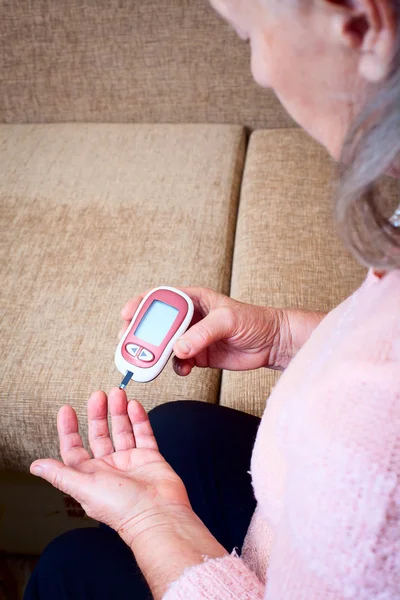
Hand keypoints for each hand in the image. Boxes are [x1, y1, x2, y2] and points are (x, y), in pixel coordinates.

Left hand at [30, 389, 190, 546]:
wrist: (158, 514)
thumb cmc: (122, 508)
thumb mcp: (85, 488)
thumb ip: (61, 474)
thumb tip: (35, 466)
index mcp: (90, 476)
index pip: (74, 449)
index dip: (69, 430)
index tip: (67, 411)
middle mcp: (109, 467)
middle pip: (99, 434)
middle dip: (98, 414)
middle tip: (98, 396)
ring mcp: (130, 461)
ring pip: (121, 430)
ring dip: (118, 411)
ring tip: (118, 394)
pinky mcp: (149, 457)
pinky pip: (143, 433)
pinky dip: (138, 419)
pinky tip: (134, 406)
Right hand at [121, 287, 288, 374]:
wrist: (272, 343)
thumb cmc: (254, 321)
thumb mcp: (228, 320)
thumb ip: (202, 333)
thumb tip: (179, 349)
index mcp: (194, 299)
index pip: (160, 298)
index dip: (140, 304)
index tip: (127, 314)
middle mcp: (189, 318)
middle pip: (156, 324)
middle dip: (140, 334)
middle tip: (128, 345)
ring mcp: (192, 337)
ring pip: (165, 345)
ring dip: (156, 354)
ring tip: (150, 363)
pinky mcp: (199, 355)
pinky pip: (179, 361)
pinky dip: (177, 367)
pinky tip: (184, 369)